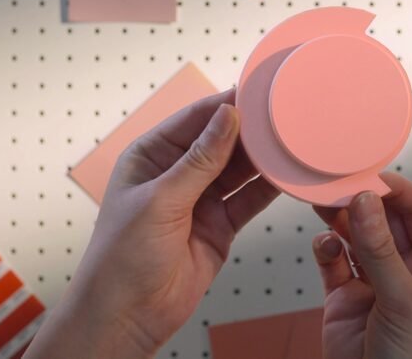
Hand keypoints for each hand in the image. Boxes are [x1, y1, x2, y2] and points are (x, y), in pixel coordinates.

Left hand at [26, 90, 278, 358]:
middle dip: (249, 130)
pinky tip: (285, 174)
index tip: (256, 93)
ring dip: (261, 158)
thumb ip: (199, 160)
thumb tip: (226, 116)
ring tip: (289, 141)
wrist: (127, 318)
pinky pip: (248, 199)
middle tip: (282, 116)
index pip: (194, 120)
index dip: (225, 105)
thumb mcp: (161, 200)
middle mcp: (178, 174)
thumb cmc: (122, 258)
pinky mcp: (221, 224)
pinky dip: (267, 188)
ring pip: (238, 169)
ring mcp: (201, 199)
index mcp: (152, 157)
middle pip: (221, 142)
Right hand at [312, 173, 411, 358]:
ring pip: (356, 236)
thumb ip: (381, 250)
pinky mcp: (344, 298)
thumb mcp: (403, 301)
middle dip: (364, 201)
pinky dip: (326, 247)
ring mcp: (373, 282)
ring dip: (341, 218)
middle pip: (384, 220)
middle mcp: (405, 269)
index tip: (371, 175)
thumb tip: (367, 200)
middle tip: (339, 183)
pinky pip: (333, 261)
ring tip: (323, 202)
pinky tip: (325, 243)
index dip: (399, 191)